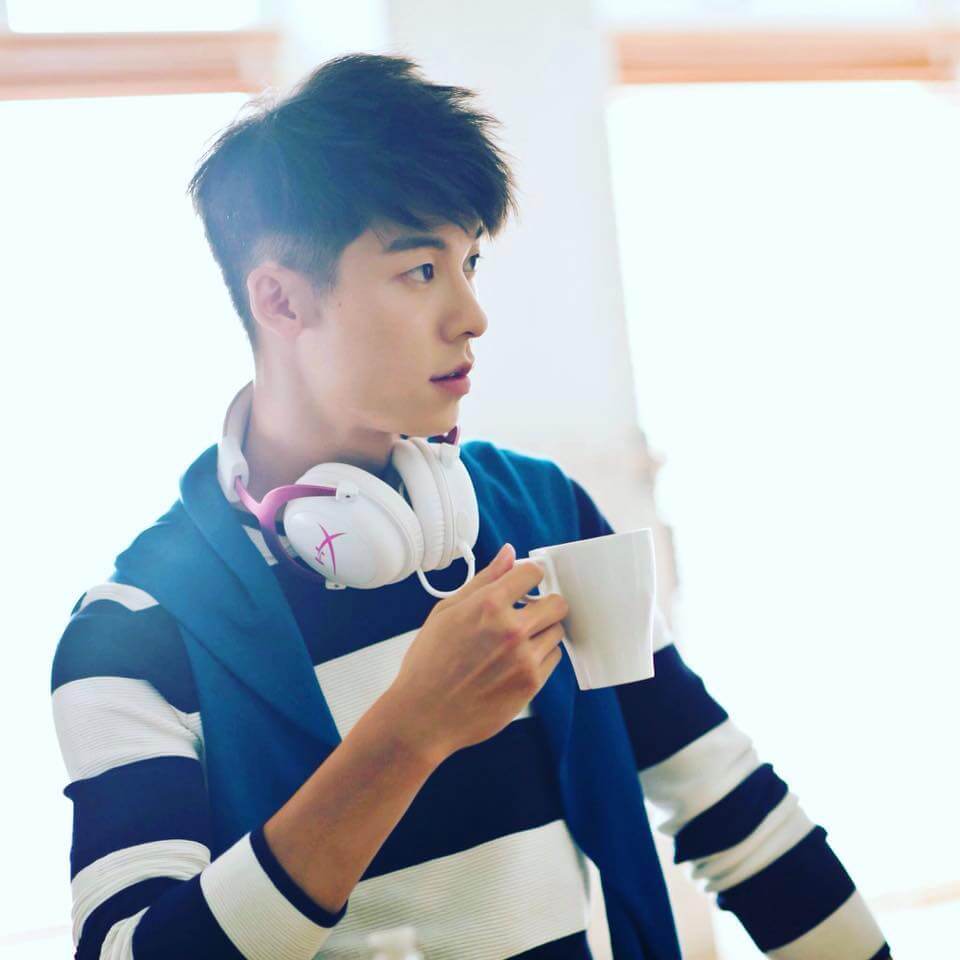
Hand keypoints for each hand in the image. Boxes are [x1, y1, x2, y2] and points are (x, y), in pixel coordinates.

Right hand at [384, 543, 568, 764]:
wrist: (423, 715)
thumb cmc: (429, 663)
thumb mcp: (447, 611)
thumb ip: (483, 580)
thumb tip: (508, 553)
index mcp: (489, 605)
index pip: (533, 573)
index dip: (530, 575)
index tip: (526, 583)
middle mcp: (512, 629)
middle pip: (557, 603)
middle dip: (545, 603)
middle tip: (529, 612)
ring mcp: (525, 658)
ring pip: (557, 631)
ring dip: (543, 631)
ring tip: (518, 640)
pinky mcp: (531, 683)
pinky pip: (554, 658)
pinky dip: (541, 656)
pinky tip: (517, 660)